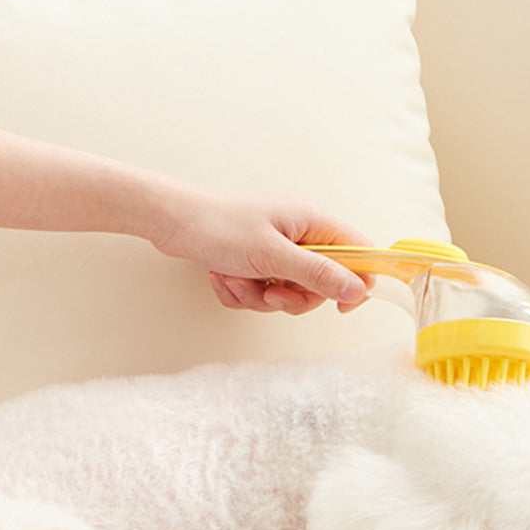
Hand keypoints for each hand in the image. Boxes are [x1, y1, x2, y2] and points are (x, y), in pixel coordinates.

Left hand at [152, 189, 373, 315]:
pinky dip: (241, 292)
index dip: (357, 282)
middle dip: (290, 297)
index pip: (358, 252)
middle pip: (320, 283)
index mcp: (312, 222)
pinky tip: (222, 277)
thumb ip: (317, 273)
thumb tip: (358, 289)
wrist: (172, 222)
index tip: (340, 306)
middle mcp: (298, 233)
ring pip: (287, 292)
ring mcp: (275, 248)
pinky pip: (261, 292)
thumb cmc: (219, 227)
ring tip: (235, 278)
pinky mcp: (254, 261)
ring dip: (258, 296)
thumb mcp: (272, 256)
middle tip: (269, 293)